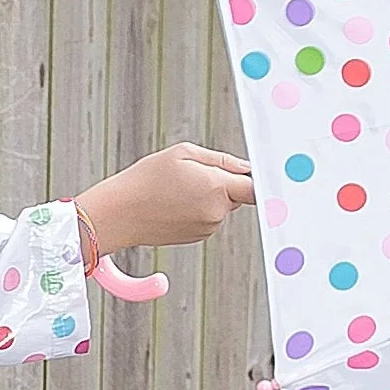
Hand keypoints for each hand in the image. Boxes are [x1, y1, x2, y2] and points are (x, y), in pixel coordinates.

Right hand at [71, 143, 257, 256]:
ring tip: (176, 189)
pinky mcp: (197, 236)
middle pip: (236, 193)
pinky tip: (172, 203)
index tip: (271, 177)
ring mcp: (207, 227)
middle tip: (194, 172)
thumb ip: (220, 159)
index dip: (262, 180)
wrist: (118, 214)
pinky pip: (208, 217)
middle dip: (224, 182)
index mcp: (216, 188)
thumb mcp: (181, 153)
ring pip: (220, 205)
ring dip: (208, 195)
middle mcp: (216, 212)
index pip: (256, 188)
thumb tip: (245, 168)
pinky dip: (197, 208)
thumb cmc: (145, 180)